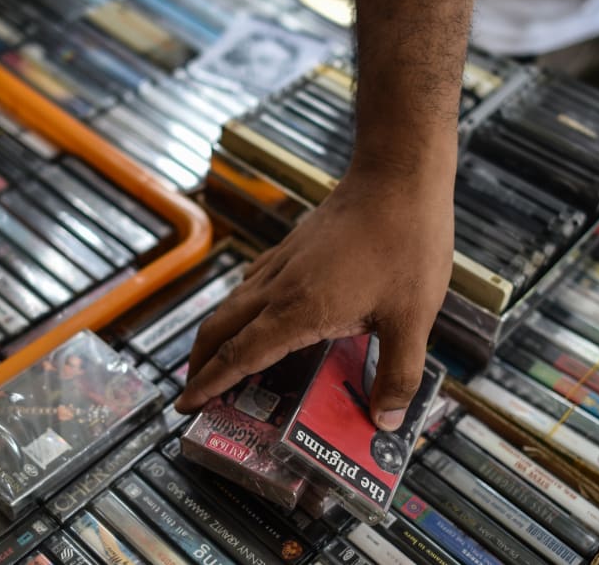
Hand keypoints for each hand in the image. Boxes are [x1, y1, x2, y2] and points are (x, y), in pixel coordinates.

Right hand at [175, 158, 454, 430]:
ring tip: (219, 359)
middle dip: (200, 362)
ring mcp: (283, 262)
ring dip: (217, 335)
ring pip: (233, 304)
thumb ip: (398, 374)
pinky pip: (253, 283)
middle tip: (195, 390)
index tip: (186, 404)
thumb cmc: (406, 243)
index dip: (210, 384)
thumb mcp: (412, 319)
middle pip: (220, 328)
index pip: (239, 356)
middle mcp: (279, 287)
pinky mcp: (294, 246)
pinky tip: (259, 312)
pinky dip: (241, 308)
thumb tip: (385, 421)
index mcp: (299, 310)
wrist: (398, 176)